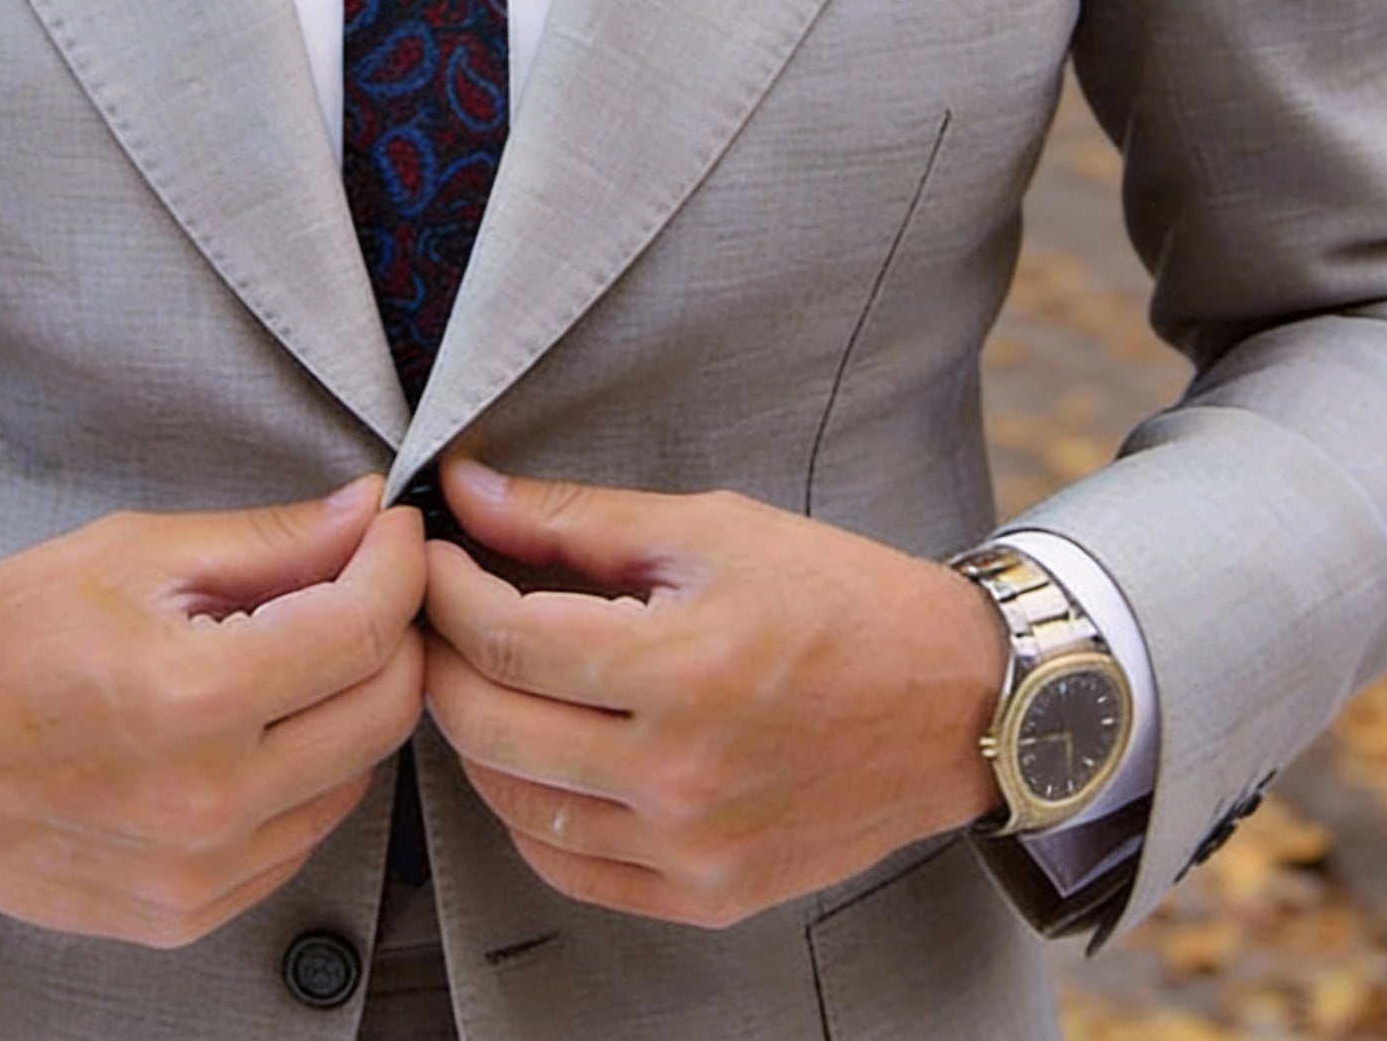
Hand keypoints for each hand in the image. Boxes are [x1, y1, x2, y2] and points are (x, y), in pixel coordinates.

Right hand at [0, 477, 425, 946]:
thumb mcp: (133, 554)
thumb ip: (267, 541)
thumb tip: (365, 514)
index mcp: (191, 700)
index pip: (363, 630)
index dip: (399, 564)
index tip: (395, 531)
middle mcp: (206, 804)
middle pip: (383, 711)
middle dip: (393, 630)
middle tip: (361, 578)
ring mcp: (197, 876)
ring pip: (354, 778)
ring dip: (350, 704)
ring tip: (294, 648)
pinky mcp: (184, 916)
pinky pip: (299, 838)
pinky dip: (305, 773)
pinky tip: (255, 723)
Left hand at [421, 459, 1005, 929]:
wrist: (955, 703)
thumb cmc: (838, 598)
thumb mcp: (710, 530)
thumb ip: (576, 519)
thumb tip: (467, 491)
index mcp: (683, 671)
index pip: (505, 640)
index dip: (445, 589)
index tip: (431, 553)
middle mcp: (680, 776)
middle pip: (488, 726)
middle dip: (441, 657)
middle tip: (439, 610)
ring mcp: (692, 850)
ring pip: (512, 805)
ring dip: (475, 734)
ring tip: (485, 672)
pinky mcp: (708, 895)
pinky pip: (567, 868)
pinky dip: (527, 811)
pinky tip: (535, 752)